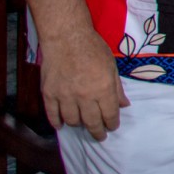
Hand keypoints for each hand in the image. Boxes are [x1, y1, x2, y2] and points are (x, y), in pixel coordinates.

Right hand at [40, 25, 128, 140]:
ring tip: (82, 124)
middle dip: (97, 132)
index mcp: (103, 89)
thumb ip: (117, 88)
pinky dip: (57, 122)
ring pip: (71, 121)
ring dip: (78, 125)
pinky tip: (61, 125)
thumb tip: (124, 105)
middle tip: (99, 136)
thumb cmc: (93, 48)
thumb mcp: (112, 66)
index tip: (112, 127)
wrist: (66, 38)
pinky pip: (52, 114)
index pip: (109, 115)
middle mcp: (84, 96)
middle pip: (91, 122)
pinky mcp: (48, 93)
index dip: (111, 124)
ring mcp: (65, 96)